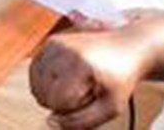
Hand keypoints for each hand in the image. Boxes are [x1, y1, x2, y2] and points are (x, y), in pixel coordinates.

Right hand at [30, 29, 150, 129]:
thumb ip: (81, 122)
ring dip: (53, 92)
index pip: (57, 102)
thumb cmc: (120, 79)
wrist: (128, 48)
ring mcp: (54, 43)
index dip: (72, 109)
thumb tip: (50, 121)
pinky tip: (64, 81)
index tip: (93, 98)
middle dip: (61, 101)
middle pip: (43, 95)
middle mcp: (63, 50)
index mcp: (79, 64)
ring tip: (76, 85)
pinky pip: (35, 73)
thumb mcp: (111, 108)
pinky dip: (46, 82)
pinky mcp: (51, 42)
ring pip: (36, 85)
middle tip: (87, 92)